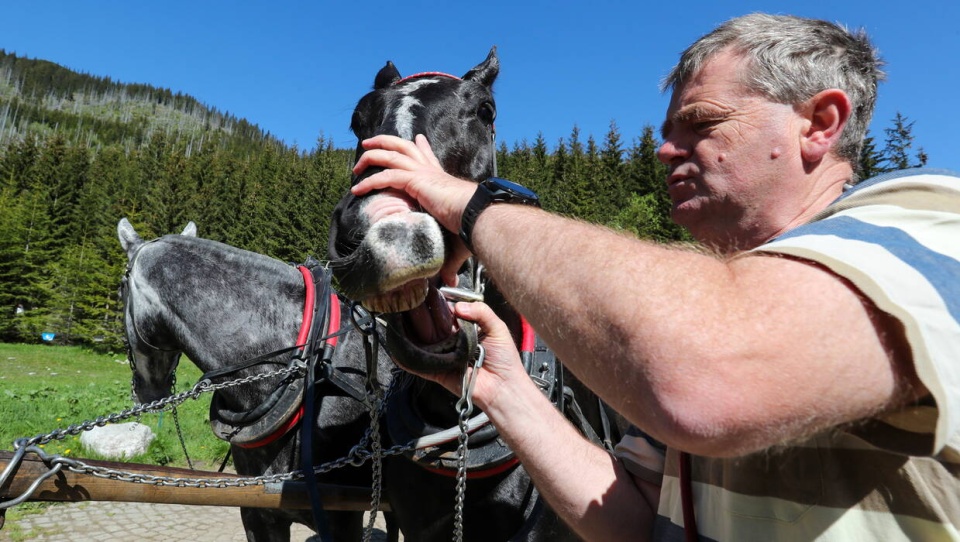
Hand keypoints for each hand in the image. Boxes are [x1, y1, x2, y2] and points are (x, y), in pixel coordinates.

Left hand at [352, 134, 475, 283]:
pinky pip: (385, 176)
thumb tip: (451, 283)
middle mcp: (430, 170)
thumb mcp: (457, 240)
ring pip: (391, 153)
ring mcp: (422, 172)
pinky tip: (357, 189)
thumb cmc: (471, 227)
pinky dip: (369, 182)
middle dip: (385, 142)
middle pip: (404, 145)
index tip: (419, 140)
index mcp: (440, 178)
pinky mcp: (415, 180)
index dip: (422, 147)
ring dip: (371, 156)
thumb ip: (450, 261)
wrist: (475, 216)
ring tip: (356, 166)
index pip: (429, 156)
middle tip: (370, 142)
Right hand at [408, 301, 526, 410]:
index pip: (447, 312)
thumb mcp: (497, 328)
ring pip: (423, 342)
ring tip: (404, 322)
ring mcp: (443, 355)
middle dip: (424, 317)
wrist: (503, 388)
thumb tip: (457, 306)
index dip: (439, 304)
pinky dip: (409, 357)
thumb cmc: (504, 358)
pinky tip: (399, 347)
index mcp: (465, 328)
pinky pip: (420, 364)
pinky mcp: (437, 371)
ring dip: (414, 333)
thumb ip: (482, 311)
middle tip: (414, 308)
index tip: (428, 295)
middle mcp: (451, 339)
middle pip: (432, 325)